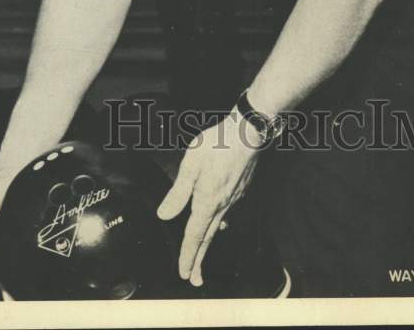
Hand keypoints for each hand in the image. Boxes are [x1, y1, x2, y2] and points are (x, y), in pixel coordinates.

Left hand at [157, 110, 260, 286]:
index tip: (183, 274)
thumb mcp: (191, 164)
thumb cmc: (217, 144)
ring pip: (218, 227)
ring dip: (208, 244)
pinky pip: (227, 214)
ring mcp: (234, 198)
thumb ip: (178, 192)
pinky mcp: (240, 190)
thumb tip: (164, 215)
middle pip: (208, 238)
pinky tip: (218, 224)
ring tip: (201, 256)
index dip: (187, 256)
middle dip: (199, 260)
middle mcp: (223, 205)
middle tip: (194, 280)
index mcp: (208, 201)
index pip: (194, 235)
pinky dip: (219, 225)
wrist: (249, 132)